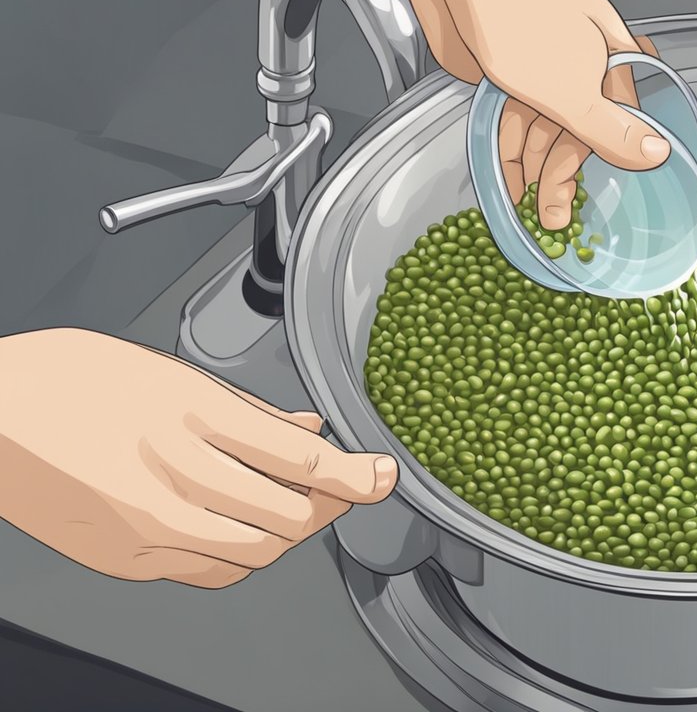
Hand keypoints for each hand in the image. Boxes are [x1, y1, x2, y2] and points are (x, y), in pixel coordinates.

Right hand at [0, 328, 397, 588]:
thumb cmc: (67, 380)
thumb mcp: (168, 372)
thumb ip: (248, 410)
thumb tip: (309, 431)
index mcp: (189, 415)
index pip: (301, 462)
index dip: (356, 474)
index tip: (381, 475)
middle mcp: (173, 475)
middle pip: (289, 516)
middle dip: (328, 505)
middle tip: (340, 487)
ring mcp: (148, 526)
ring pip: (255, 553)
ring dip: (286, 534)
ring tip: (290, 504)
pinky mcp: (127, 558)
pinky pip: (208, 572)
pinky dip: (238, 553)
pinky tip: (238, 527)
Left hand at [380, 0, 670, 229]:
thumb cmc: (515, 14)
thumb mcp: (569, 86)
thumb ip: (611, 127)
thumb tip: (659, 153)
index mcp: (612, 61)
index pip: (622, 127)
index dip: (606, 169)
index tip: (593, 204)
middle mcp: (582, 67)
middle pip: (582, 134)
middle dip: (565, 177)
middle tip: (553, 217)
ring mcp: (542, 71)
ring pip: (545, 131)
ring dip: (533, 168)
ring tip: (521, 200)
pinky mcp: (507, 76)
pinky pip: (515, 124)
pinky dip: (510, 150)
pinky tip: (505, 177)